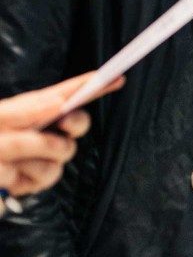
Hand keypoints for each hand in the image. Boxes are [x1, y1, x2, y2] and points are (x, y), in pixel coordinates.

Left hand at [0, 72, 123, 195]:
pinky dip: (25, 174)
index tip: (117, 76)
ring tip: (7, 155)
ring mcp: (42, 156)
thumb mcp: (1, 117)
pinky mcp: (35, 179)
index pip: (72, 92)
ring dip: (35, 153)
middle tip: (64, 122)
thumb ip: (30, 111)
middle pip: (79, 124)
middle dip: (76, 122)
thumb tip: (62, 103)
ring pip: (64, 153)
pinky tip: (8, 174)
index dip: (96, 85)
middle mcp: (45, 130)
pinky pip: (48, 175)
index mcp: (36, 109)